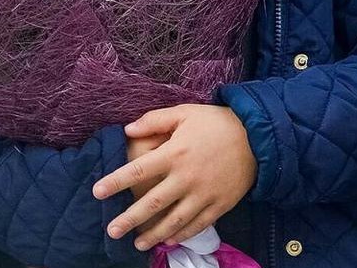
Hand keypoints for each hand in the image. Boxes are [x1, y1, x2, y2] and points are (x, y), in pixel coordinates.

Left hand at [93, 104, 256, 250]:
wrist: (259, 136)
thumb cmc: (218, 122)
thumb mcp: (187, 113)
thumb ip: (156, 119)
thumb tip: (127, 129)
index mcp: (176, 153)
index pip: (138, 171)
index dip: (115, 182)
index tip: (97, 192)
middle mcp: (187, 176)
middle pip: (153, 203)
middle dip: (130, 219)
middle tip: (112, 231)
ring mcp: (205, 193)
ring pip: (174, 220)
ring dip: (153, 234)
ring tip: (137, 243)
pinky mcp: (220, 203)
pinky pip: (198, 224)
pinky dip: (182, 235)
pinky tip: (168, 240)